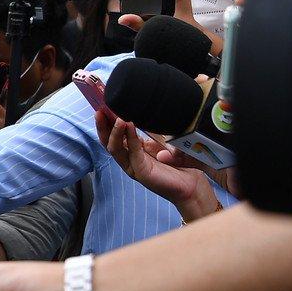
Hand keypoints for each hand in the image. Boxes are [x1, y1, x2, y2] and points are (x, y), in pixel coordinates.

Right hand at [95, 111, 221, 221]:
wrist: (191, 184)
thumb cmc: (178, 163)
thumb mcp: (161, 141)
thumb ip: (150, 130)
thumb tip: (143, 110)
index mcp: (131, 150)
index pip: (113, 134)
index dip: (107, 122)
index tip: (104, 106)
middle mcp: (128, 158)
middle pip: (107, 141)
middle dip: (102, 126)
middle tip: (100, 111)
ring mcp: (132, 166)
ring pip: (114, 148)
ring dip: (114, 132)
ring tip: (118, 118)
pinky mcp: (140, 172)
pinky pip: (132, 153)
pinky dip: (130, 139)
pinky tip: (129, 126)